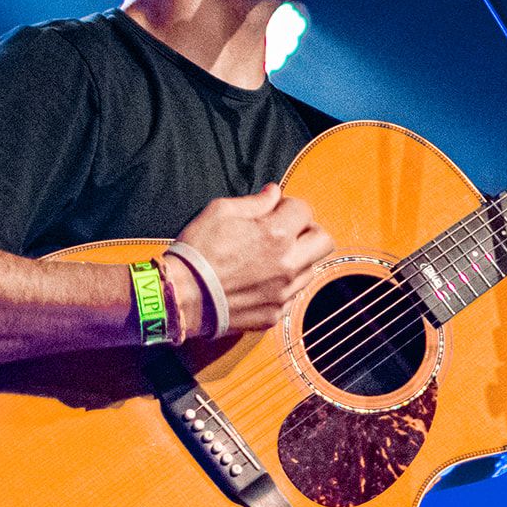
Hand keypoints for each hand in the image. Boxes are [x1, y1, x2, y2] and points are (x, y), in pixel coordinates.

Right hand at [167, 182, 334, 336]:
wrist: (182, 296)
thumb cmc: (198, 250)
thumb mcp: (221, 211)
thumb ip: (255, 201)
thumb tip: (274, 193)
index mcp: (277, 234)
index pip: (305, 210)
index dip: (290, 206)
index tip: (276, 210)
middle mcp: (288, 264)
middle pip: (324, 241)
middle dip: (309, 231)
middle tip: (288, 232)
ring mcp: (284, 292)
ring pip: (312, 269)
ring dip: (299, 259)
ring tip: (271, 258)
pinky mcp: (275, 313)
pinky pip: (293, 295)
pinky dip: (285, 284)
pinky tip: (262, 280)